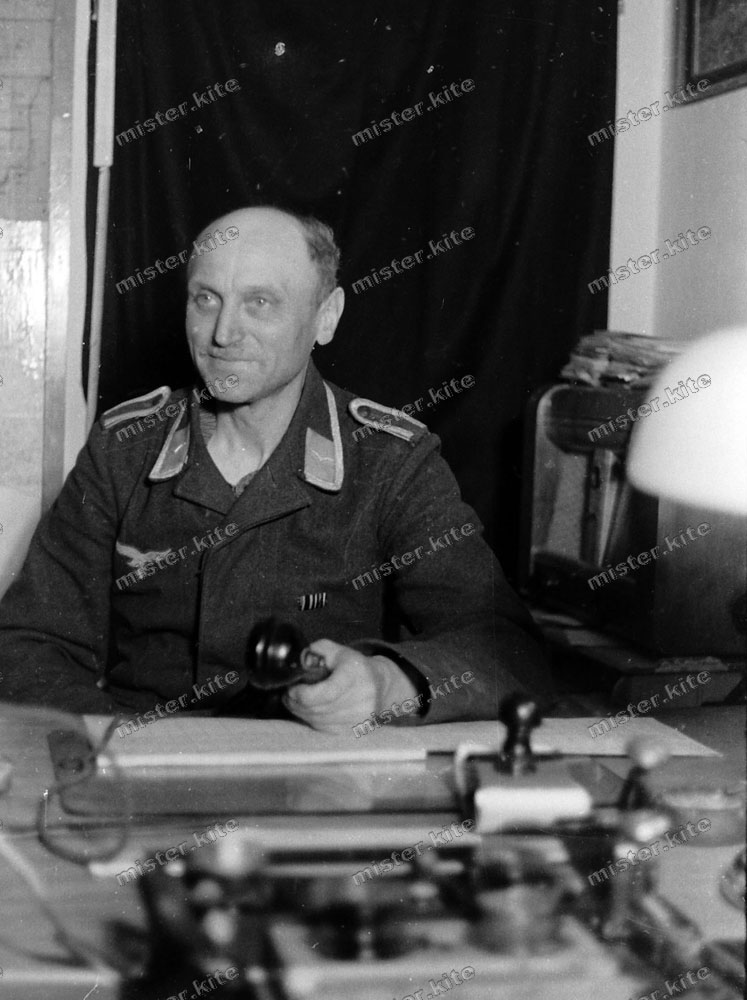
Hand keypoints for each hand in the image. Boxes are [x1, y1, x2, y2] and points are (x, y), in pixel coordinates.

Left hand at [282, 640, 418, 732]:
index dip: (304, 694)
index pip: (327, 693)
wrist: (381, 685)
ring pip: (318, 720)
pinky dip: (310, 719)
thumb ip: (319, 649)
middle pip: (318, 708)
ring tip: (294, 700)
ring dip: (300, 712)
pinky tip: (307, 709)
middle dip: (296, 702)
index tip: (292, 688)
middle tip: (288, 693)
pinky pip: (323, 727)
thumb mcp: (339, 650)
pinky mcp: (352, 729)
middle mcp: (359, 699)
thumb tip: (302, 659)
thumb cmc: (356, 666)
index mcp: (355, 676)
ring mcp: (357, 717)